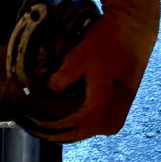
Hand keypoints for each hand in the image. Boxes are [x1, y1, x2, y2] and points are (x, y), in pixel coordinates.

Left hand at [30, 0, 160, 141]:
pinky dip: (74, 116)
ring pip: (81, 129)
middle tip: (31, 115)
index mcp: (99, 113)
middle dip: (50, 125)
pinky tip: (60, 106)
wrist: (134, 29)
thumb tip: (47, 92)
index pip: (63, 128)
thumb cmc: (108, 42)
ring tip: (41, 110)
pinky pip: (90, 122)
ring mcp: (115, 120)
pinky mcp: (117, 111)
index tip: (26, 117)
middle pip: (72, 132)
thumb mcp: (80, 58)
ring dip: (62, 122)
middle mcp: (108, 124)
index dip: (43, 123)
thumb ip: (61, 79)